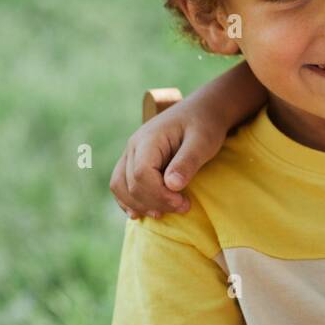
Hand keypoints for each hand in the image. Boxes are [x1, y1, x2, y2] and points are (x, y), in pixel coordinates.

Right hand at [109, 105, 224, 217]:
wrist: (202, 110)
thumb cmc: (205, 125)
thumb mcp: (203, 141)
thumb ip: (187, 162)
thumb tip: (171, 186)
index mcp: (148, 139)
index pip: (141, 175)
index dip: (159, 195)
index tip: (183, 203)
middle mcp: (133, 146)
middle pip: (130, 184)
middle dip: (154, 202)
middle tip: (183, 207)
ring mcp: (131, 153)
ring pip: (119, 186)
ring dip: (139, 204)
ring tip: (164, 213)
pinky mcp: (134, 161)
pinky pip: (121, 184)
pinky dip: (129, 200)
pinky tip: (144, 212)